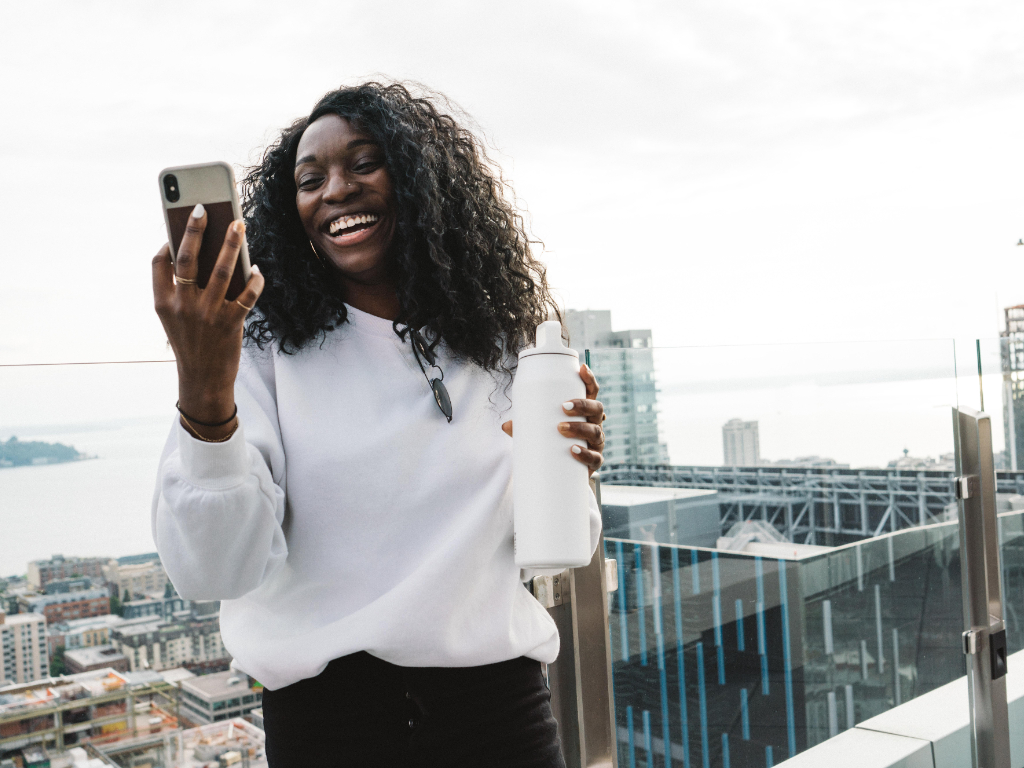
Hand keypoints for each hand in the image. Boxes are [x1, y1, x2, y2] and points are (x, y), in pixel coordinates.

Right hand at [152, 205, 264, 438]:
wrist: (203, 379)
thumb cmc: (191, 342)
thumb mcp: (174, 317)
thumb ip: (179, 289)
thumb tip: (198, 253)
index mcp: (163, 302)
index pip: (159, 263)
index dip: (168, 241)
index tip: (177, 221)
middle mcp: (182, 305)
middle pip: (188, 258)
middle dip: (195, 229)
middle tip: (204, 206)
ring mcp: (207, 314)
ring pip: (221, 270)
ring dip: (231, 243)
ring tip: (239, 224)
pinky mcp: (230, 323)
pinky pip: (247, 294)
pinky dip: (254, 279)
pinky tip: (256, 269)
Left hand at [500, 363, 604, 476]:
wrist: (560, 471)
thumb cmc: (552, 442)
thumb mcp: (540, 430)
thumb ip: (525, 426)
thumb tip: (505, 425)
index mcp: (584, 411)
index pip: (591, 391)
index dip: (589, 379)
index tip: (581, 368)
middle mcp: (595, 423)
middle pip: (597, 409)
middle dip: (582, 405)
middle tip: (563, 407)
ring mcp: (596, 442)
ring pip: (596, 431)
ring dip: (580, 428)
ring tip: (561, 427)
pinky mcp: (595, 461)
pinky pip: (595, 458)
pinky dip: (585, 454)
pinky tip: (574, 450)